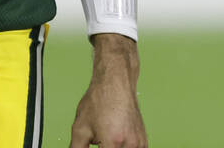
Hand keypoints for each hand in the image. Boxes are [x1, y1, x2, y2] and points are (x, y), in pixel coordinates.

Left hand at [71, 33, 146, 147]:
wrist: (116, 82)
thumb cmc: (100, 100)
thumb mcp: (80, 128)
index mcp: (114, 142)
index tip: (93, 146)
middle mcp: (130, 144)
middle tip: (97, 140)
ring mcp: (139, 143)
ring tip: (104, 139)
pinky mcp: (143, 141)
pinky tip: (113, 140)